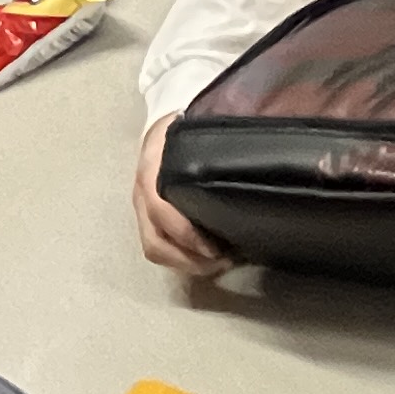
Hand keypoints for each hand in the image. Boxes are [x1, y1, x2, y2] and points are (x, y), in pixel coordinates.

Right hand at [132, 113, 230, 275]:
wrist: (158, 130)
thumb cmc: (181, 130)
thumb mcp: (195, 129)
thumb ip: (217, 141)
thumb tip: (254, 151)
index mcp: (151, 171)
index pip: (159, 211)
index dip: (186, 234)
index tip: (216, 247)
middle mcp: (141, 195)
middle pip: (155, 243)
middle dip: (189, 260)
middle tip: (224, 261)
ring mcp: (140, 210)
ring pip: (154, 249)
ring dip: (186, 264)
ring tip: (219, 263)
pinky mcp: (146, 220)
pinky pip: (158, 247)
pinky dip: (182, 259)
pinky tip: (206, 256)